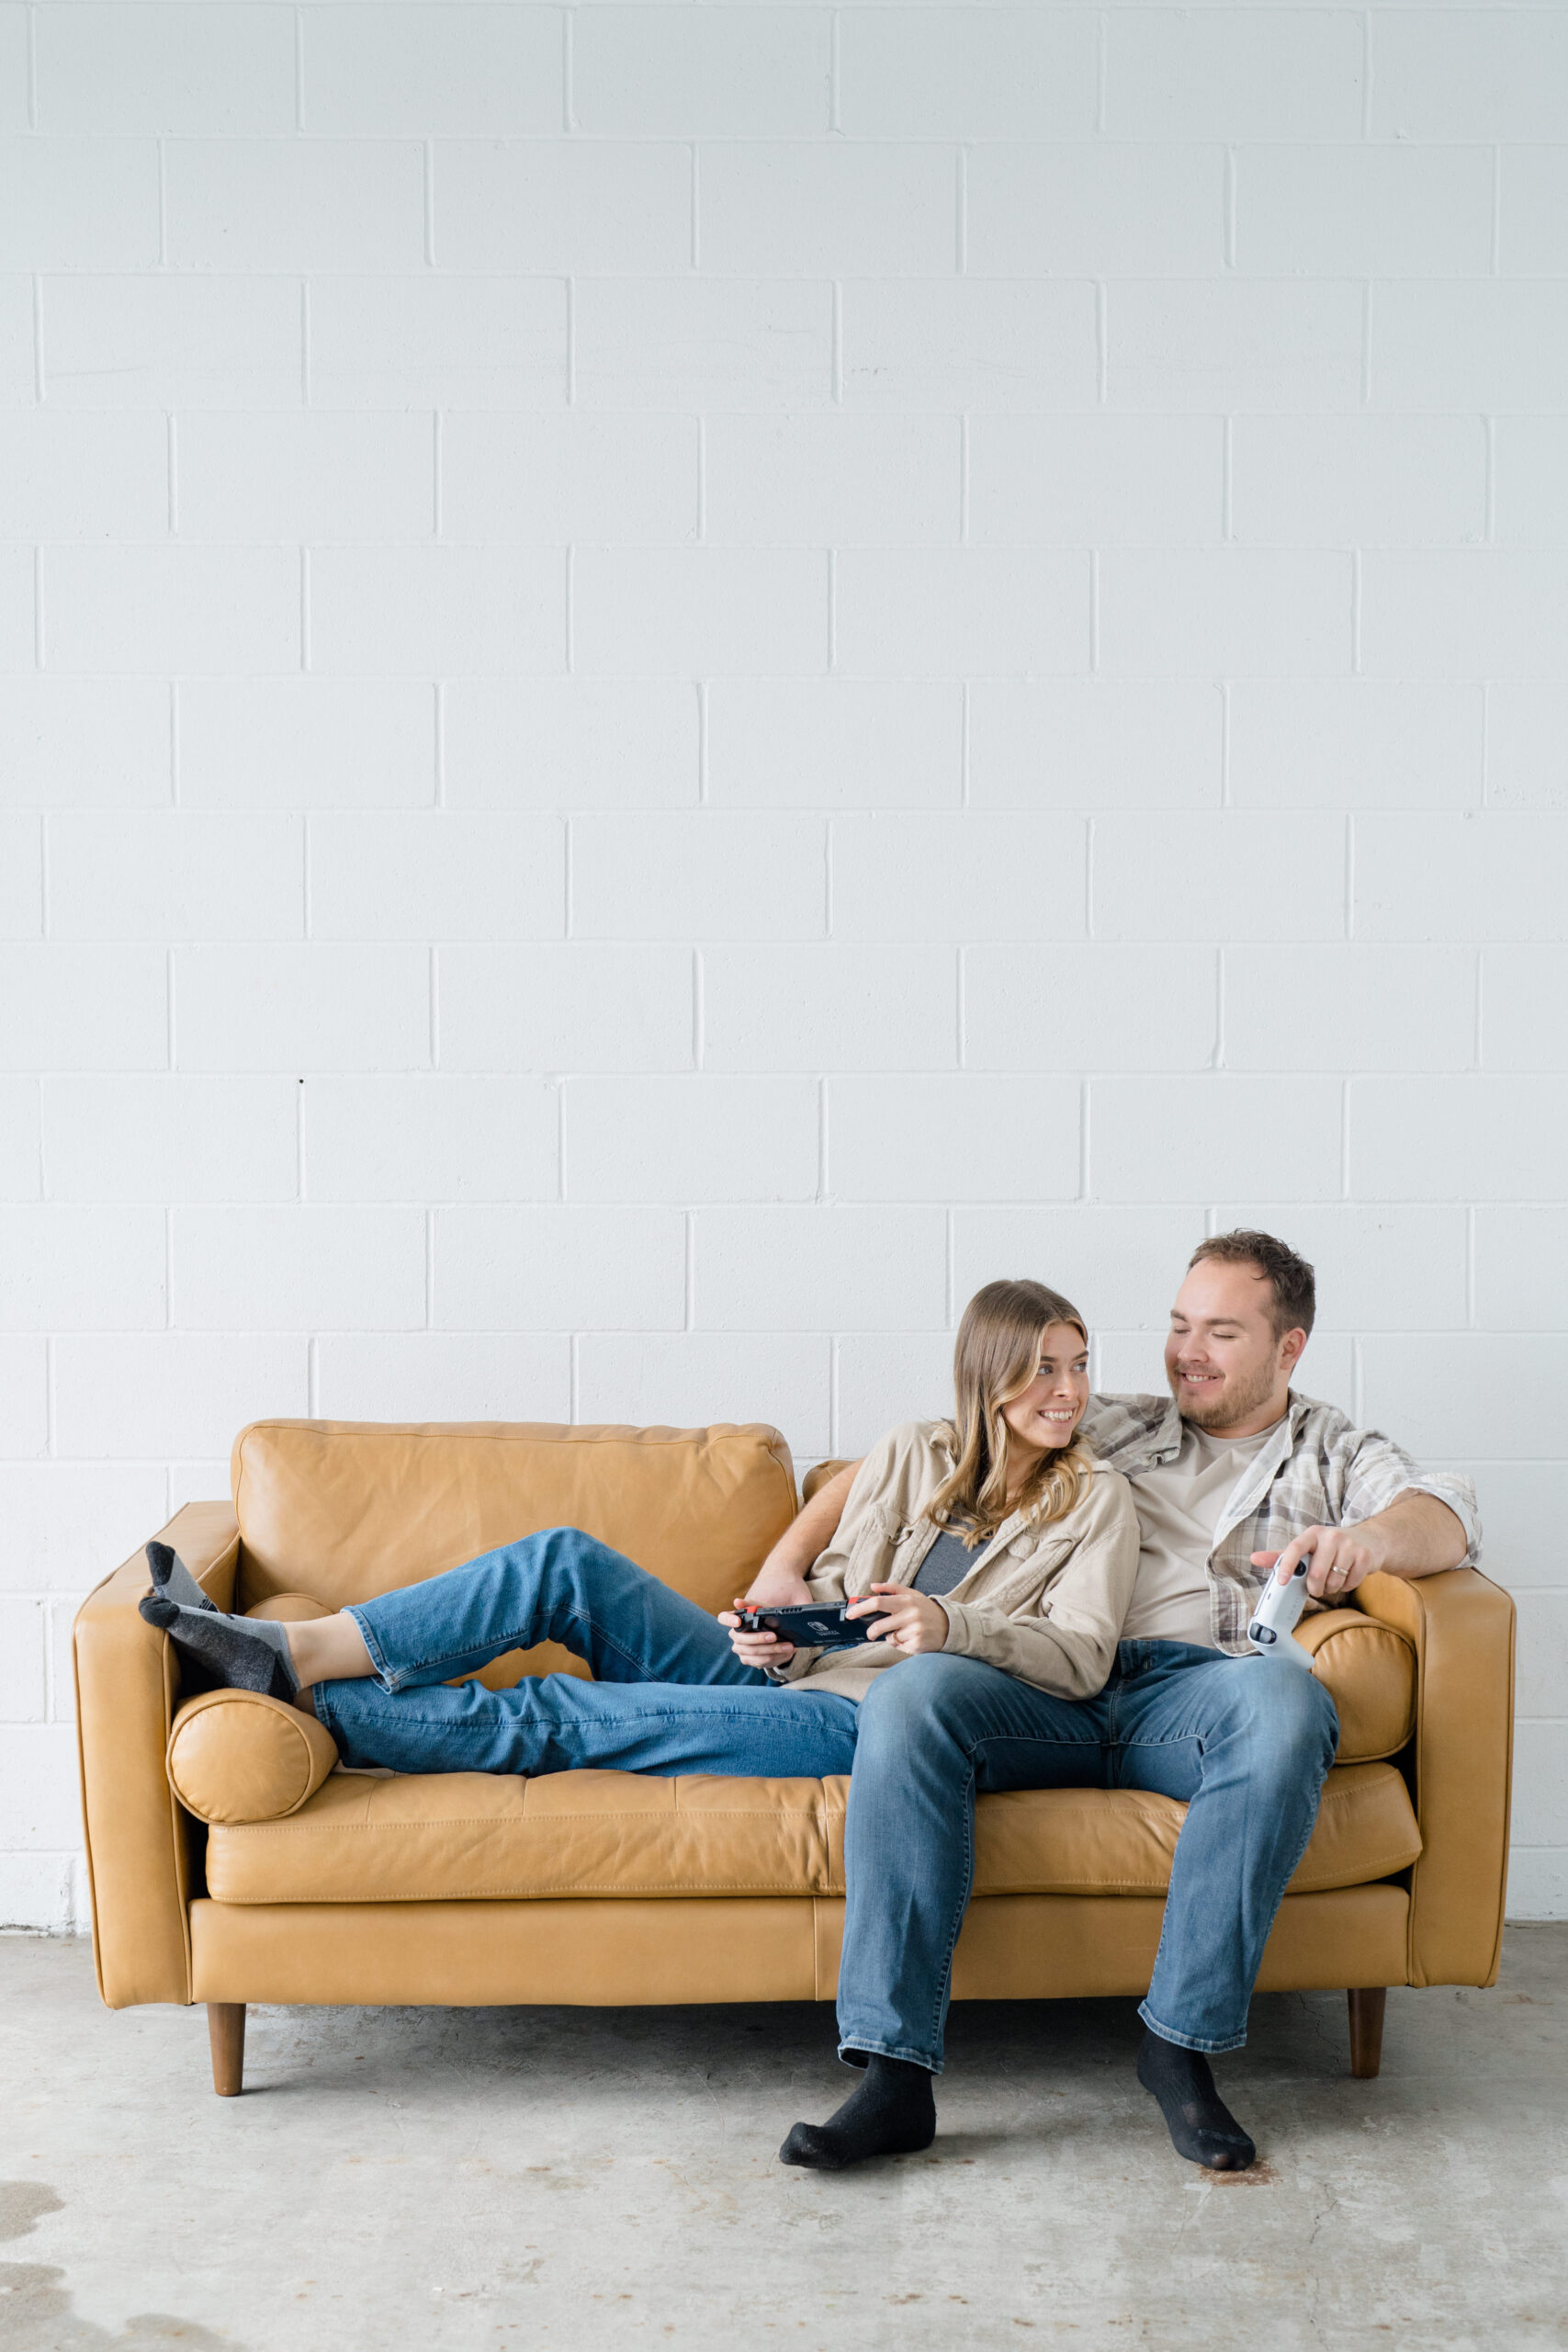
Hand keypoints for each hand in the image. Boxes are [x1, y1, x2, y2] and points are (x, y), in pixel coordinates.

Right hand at [719, 1604, 795, 1670]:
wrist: (775, 1637)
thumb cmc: (767, 1620)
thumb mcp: (763, 1610)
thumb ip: (752, 1605)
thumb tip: (737, 1601)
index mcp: (735, 1619)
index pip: (723, 1618)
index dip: (729, 1620)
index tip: (738, 1621)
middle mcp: (734, 1635)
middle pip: (742, 1639)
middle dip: (759, 1638)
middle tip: (774, 1636)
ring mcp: (740, 1649)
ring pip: (753, 1651)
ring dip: (773, 1649)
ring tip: (789, 1646)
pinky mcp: (747, 1660)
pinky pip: (760, 1661)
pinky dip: (775, 1657)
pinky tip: (786, 1653)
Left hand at [847, 1582, 949, 1656]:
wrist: (950, 1626)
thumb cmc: (926, 1610)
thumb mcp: (912, 1595)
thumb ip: (892, 1588)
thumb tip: (872, 1586)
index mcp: (907, 1601)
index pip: (878, 1602)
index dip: (860, 1608)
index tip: (850, 1614)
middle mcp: (910, 1615)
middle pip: (879, 1625)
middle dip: (871, 1631)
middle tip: (871, 1633)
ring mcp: (914, 1631)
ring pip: (889, 1638)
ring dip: (891, 1637)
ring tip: (904, 1632)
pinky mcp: (917, 1645)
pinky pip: (898, 1647)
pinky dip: (900, 1644)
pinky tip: (911, 1639)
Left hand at [1252, 1525, 1378, 1606]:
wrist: (1369, 1540)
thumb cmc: (1331, 1546)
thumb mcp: (1308, 1546)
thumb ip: (1282, 1555)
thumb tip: (1253, 1558)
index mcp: (1312, 1534)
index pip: (1295, 1548)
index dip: (1286, 1566)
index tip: (1282, 1582)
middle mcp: (1331, 1536)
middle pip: (1316, 1574)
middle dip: (1315, 1588)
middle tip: (1317, 1587)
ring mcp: (1350, 1545)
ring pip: (1334, 1581)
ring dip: (1331, 1588)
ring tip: (1334, 1578)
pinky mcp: (1365, 1556)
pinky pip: (1351, 1583)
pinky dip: (1347, 1586)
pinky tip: (1347, 1576)